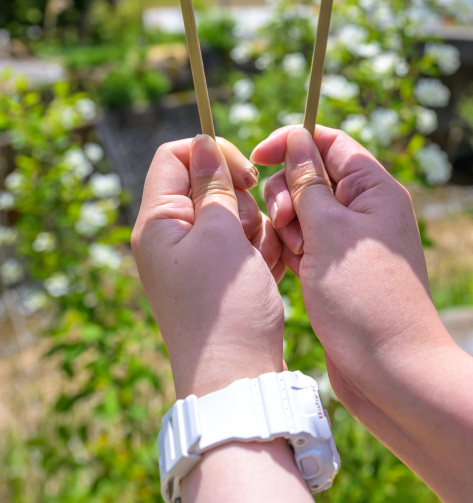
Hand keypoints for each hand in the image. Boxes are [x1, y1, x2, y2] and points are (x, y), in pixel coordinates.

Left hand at [132, 134, 284, 398]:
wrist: (237, 378)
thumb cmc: (226, 307)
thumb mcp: (221, 235)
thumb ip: (214, 184)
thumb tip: (203, 142)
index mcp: (158, 222)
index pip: (176, 156)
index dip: (212, 153)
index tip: (245, 176)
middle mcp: (170, 236)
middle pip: (208, 182)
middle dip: (240, 198)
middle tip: (249, 229)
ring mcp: (194, 257)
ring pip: (231, 211)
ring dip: (254, 226)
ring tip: (259, 259)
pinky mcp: (217, 275)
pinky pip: (241, 241)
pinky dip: (258, 249)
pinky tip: (267, 272)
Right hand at [251, 126, 453, 413]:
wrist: (392, 373)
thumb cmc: (365, 299)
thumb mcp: (328, 232)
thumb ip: (306, 182)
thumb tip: (296, 138)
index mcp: (375, 188)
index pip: (330, 142)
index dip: (292, 142)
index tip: (257, 158)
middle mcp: (367, 209)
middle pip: (313, 174)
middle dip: (288, 192)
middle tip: (284, 225)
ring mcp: (353, 241)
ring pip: (304, 210)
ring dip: (287, 225)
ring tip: (291, 255)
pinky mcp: (340, 269)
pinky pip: (307, 242)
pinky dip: (292, 249)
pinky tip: (285, 269)